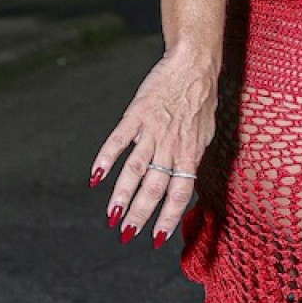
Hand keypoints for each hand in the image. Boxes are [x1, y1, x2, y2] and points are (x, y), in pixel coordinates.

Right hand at [89, 49, 218, 246]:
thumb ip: (192, 158)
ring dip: (123, 194)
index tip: (156, 238)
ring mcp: (154, 130)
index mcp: (190, 153)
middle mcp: (172, 146)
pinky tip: (96, 176)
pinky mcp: (137, 114)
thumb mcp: (205, 133)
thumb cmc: (202, 99)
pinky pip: (120, 140)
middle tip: (127, 234)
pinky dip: (107, 158)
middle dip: (140, 213)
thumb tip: (185, 181)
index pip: (180, 193)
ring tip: (112, 215)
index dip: (169, 217)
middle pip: (155, 187)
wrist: (194, 64)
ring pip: (136, 169)